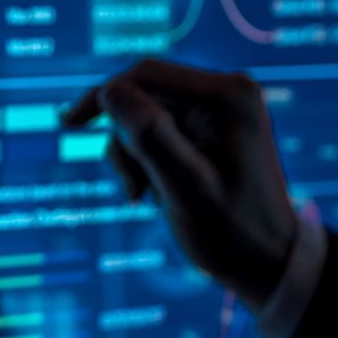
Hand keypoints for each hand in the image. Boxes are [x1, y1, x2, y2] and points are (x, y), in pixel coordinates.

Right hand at [63, 58, 296, 307]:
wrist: (270, 262)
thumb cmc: (232, 232)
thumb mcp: (185, 189)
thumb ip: (149, 137)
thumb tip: (111, 91)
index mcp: (228, 95)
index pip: (146, 75)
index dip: (103, 96)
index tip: (67, 125)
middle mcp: (228, 90)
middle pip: (146, 94)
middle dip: (127, 140)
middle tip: (133, 191)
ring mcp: (223, 107)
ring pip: (149, 113)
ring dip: (137, 154)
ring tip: (147, 197)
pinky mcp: (215, 125)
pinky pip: (164, 128)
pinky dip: (150, 158)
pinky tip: (158, 192)